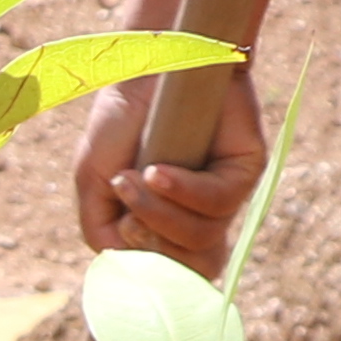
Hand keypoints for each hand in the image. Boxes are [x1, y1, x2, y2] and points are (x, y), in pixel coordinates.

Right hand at [72, 57, 265, 273]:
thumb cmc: (122, 122)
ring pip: (202, 238)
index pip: (174, 276)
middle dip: (155, 252)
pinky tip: (157, 171)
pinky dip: (182, 192)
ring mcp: (225, 194)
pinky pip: (218, 202)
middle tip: (129, 220)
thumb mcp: (94, 181)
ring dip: (160, 216)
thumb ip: (100, 230)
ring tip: (131, 181)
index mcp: (168, 225)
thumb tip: (124, 264)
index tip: (121, 234)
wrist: (147, 65)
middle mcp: (201, 215)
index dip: (147, 271)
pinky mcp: (246, 169)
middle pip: (193, 269)